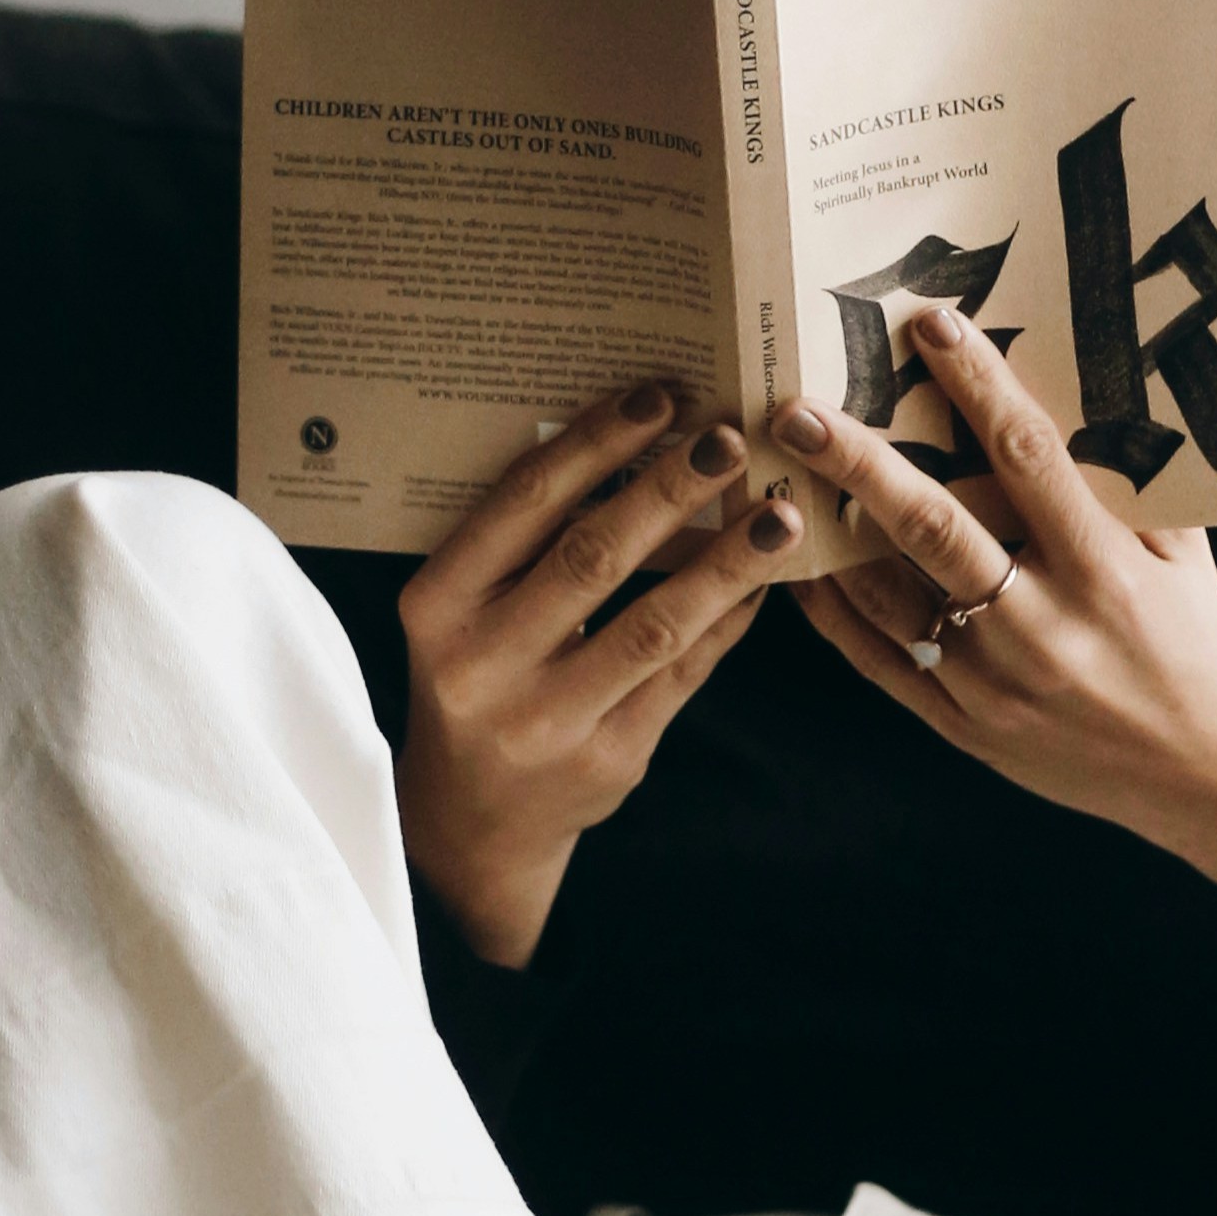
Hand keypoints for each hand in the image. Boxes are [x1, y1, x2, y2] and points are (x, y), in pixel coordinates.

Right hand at [397, 382, 803, 965]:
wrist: (470, 820)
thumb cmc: (476, 678)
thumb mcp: (465, 610)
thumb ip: (525, 542)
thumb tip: (638, 439)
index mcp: (437, 607)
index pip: (523, 505)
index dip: (596, 444)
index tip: (659, 395)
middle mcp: (482, 665)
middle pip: (593, 557)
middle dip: (670, 490)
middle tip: (730, 437)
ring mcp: (547, 721)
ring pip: (654, 623)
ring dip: (725, 562)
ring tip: (779, 514)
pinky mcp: (609, 761)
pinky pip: (684, 676)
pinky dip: (728, 622)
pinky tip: (763, 582)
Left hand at [776, 308, 1216, 931]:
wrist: (1205, 773)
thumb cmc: (1196, 639)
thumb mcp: (1184, 554)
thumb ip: (1130, 481)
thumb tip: (1080, 385)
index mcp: (1105, 569)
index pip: (1029, 458)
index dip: (978, 385)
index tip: (930, 325)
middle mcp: (1045, 626)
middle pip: (934, 526)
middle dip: (859, 463)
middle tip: (797, 412)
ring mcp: (997, 683)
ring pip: (889, 597)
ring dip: (827, 536)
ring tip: (776, 478)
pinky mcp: (966, 727)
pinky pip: (880, 662)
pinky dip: (833, 613)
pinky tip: (798, 566)